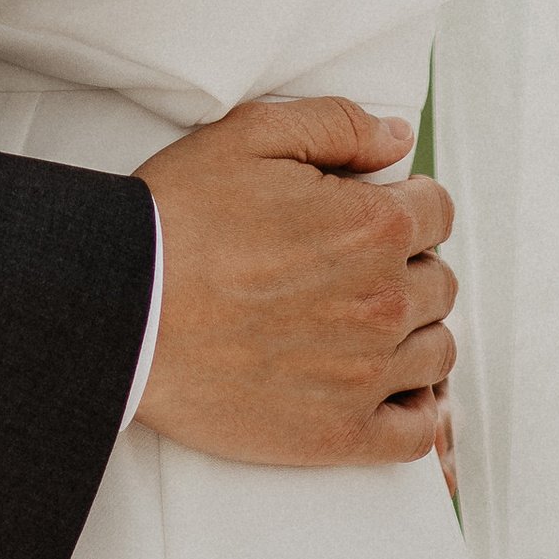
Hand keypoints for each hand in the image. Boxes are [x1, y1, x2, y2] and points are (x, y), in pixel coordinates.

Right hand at [134, 97, 456, 467]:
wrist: (119, 309)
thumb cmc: (176, 218)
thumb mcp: (249, 135)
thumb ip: (337, 124)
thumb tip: (398, 138)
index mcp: (372, 226)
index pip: (436, 212)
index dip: (405, 205)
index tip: (370, 215)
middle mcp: (383, 301)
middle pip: (439, 283)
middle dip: (407, 267)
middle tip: (353, 268)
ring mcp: (365, 374)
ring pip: (438, 353)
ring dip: (413, 334)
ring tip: (364, 324)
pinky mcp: (339, 434)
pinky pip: (417, 433)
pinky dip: (416, 411)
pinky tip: (387, 389)